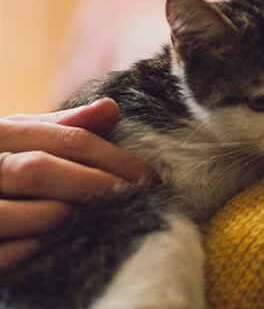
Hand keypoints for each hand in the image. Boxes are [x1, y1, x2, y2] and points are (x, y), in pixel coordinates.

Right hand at [0, 98, 156, 270]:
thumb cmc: (5, 171)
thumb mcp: (27, 141)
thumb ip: (66, 128)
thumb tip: (111, 108)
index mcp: (2, 133)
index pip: (66, 138)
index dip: (112, 156)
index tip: (149, 176)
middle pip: (40, 170)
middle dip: (94, 185)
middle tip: (133, 199)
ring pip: (20, 211)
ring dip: (67, 218)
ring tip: (102, 222)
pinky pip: (6, 255)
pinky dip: (38, 250)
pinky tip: (65, 246)